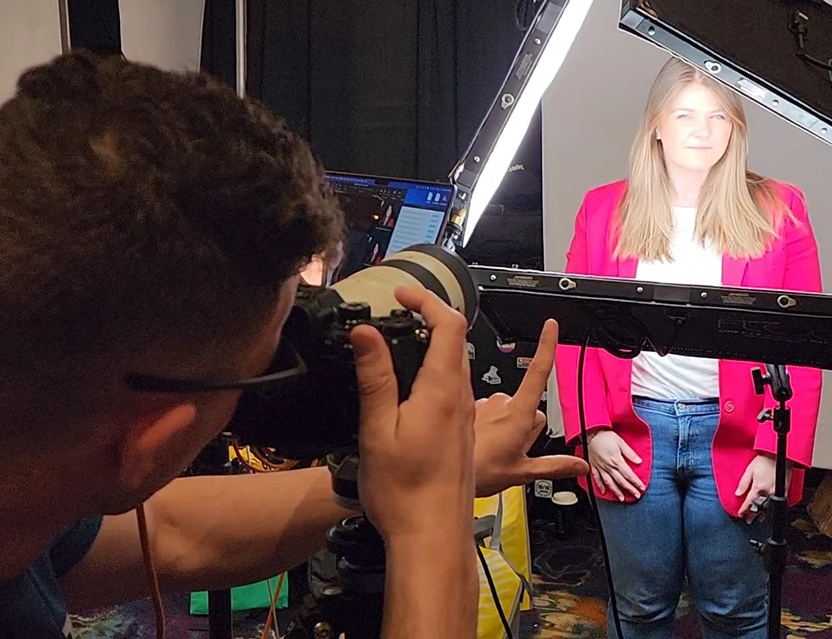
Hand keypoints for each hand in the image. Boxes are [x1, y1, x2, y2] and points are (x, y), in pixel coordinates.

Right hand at [352, 286, 474, 541]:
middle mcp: (461, 401)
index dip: (427, 301)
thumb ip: (375, 377)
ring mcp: (463, 420)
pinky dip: (437, 373)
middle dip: (431, 317)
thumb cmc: (404, 492)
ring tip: (402, 342)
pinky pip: (455, 391)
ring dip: (435, 345)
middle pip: (457, 342)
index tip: (402, 294)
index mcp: (443, 391)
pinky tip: (412, 388)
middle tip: (400, 312)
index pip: (449, 326)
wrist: (431, 537)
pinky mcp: (459, 436)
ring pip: (457, 367)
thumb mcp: (378, 429)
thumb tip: (367, 332)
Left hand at [472, 319, 587, 496]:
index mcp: (519, 414)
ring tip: (492, 448)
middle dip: (524, 421)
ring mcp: (482, 404)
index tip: (551, 326)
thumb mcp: (522, 472)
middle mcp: (501, 402)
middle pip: (527, 404)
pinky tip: (479, 444)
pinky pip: (485, 411)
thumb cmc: (479, 472)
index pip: (538, 372)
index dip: (546, 347)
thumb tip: (580, 465)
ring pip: (504, 408)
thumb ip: (554, 465)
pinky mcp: (465, 407)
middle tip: (511, 447)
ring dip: (503, 423)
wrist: (441, 474)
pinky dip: (485, 424)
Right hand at [586, 429, 643, 501]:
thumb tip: (639, 461)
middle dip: (629, 489)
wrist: (591, 433)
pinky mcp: (594, 467)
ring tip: (622, 498)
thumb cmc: (605, 436)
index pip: (628, 474)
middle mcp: (608, 466)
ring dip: (616, 491)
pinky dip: (600, 486)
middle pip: (621, 481)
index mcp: (616, 460)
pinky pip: (597, 479)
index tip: (642, 487)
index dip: (636, 482)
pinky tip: (604, 491)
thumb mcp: (621, 442)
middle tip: (636, 496)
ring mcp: (601, 468)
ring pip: (609, 483)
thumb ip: (630, 453)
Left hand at [736, 453, 775, 522]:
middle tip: (748, 520)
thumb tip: (738, 493)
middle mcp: (768, 491)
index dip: (744, 509)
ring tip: (758, 518)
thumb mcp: (750, 470)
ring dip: (763, 514)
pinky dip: (772, 508)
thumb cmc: (765, 460)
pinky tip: (770, 510)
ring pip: (769, 507)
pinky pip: (777, 503)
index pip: (749, 502)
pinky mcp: (784, 491)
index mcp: (758, 487)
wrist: (780, 455)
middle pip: (759, 507)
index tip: (740, 514)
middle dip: (753, 515)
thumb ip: (743, 483)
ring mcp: (777, 492)